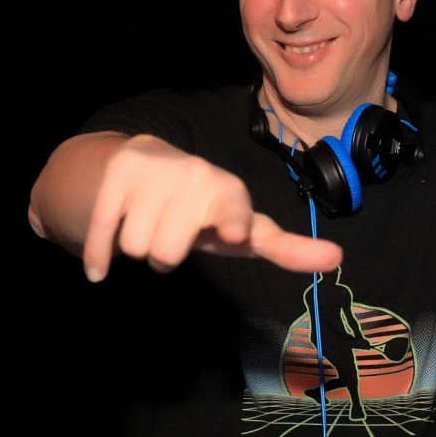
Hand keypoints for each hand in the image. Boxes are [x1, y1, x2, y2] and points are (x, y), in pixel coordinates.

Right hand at [83, 135, 340, 281]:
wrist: (146, 166)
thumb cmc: (205, 211)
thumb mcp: (245, 228)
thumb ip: (287, 247)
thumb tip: (337, 257)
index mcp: (228, 191)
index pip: (230, 209)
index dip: (230, 220)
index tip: (234, 230)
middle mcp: (193, 174)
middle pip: (166, 252)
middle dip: (165, 256)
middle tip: (173, 237)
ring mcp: (154, 171)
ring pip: (136, 247)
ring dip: (139, 250)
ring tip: (150, 228)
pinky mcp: (118, 173)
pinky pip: (102, 232)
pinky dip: (98, 258)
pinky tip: (100, 269)